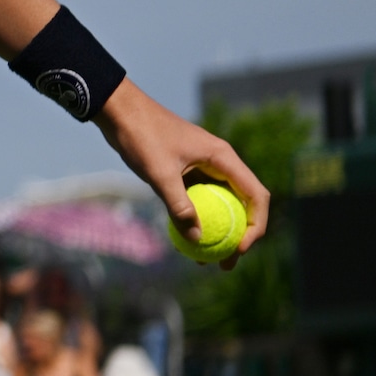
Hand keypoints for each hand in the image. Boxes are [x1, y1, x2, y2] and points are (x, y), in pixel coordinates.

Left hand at [97, 80, 270, 268]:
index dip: (257, 226)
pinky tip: (186, 240)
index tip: (240, 249)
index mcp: (223, 157)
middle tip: (226, 263)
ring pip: (222, 204)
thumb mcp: (159, 173)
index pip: (256, 196)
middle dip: (240, 236)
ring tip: (206, 260)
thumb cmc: (140, 135)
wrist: (119, 111)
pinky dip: (198, 219)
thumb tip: (197, 239)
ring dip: (219, 231)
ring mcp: (205, 166)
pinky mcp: (188, 171)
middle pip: (243, 204)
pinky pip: (201, 199)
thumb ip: (178, 205)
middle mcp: (220, 162)